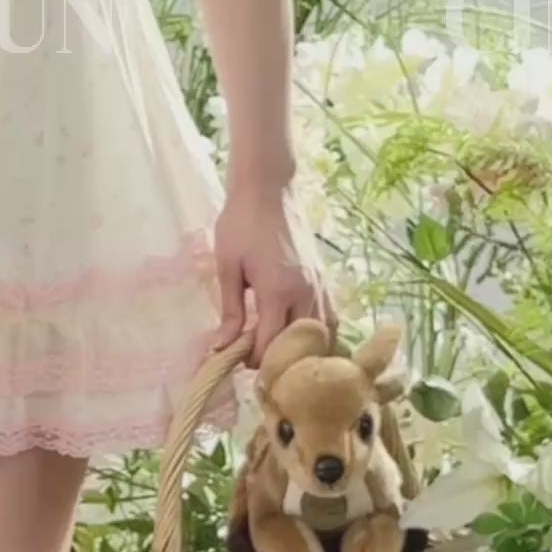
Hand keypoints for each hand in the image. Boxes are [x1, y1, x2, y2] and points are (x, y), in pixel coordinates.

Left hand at [210, 183, 333, 361]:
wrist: (268, 189)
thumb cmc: (241, 224)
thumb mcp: (227, 267)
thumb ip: (230, 310)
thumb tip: (221, 347)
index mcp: (278, 292)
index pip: (271, 346)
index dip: (254, 361)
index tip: (236, 360)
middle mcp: (306, 293)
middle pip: (300, 347)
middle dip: (278, 360)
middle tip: (254, 359)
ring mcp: (320, 286)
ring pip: (321, 336)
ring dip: (300, 349)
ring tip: (276, 351)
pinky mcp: (325, 279)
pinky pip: (329, 318)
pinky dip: (317, 334)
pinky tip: (298, 335)